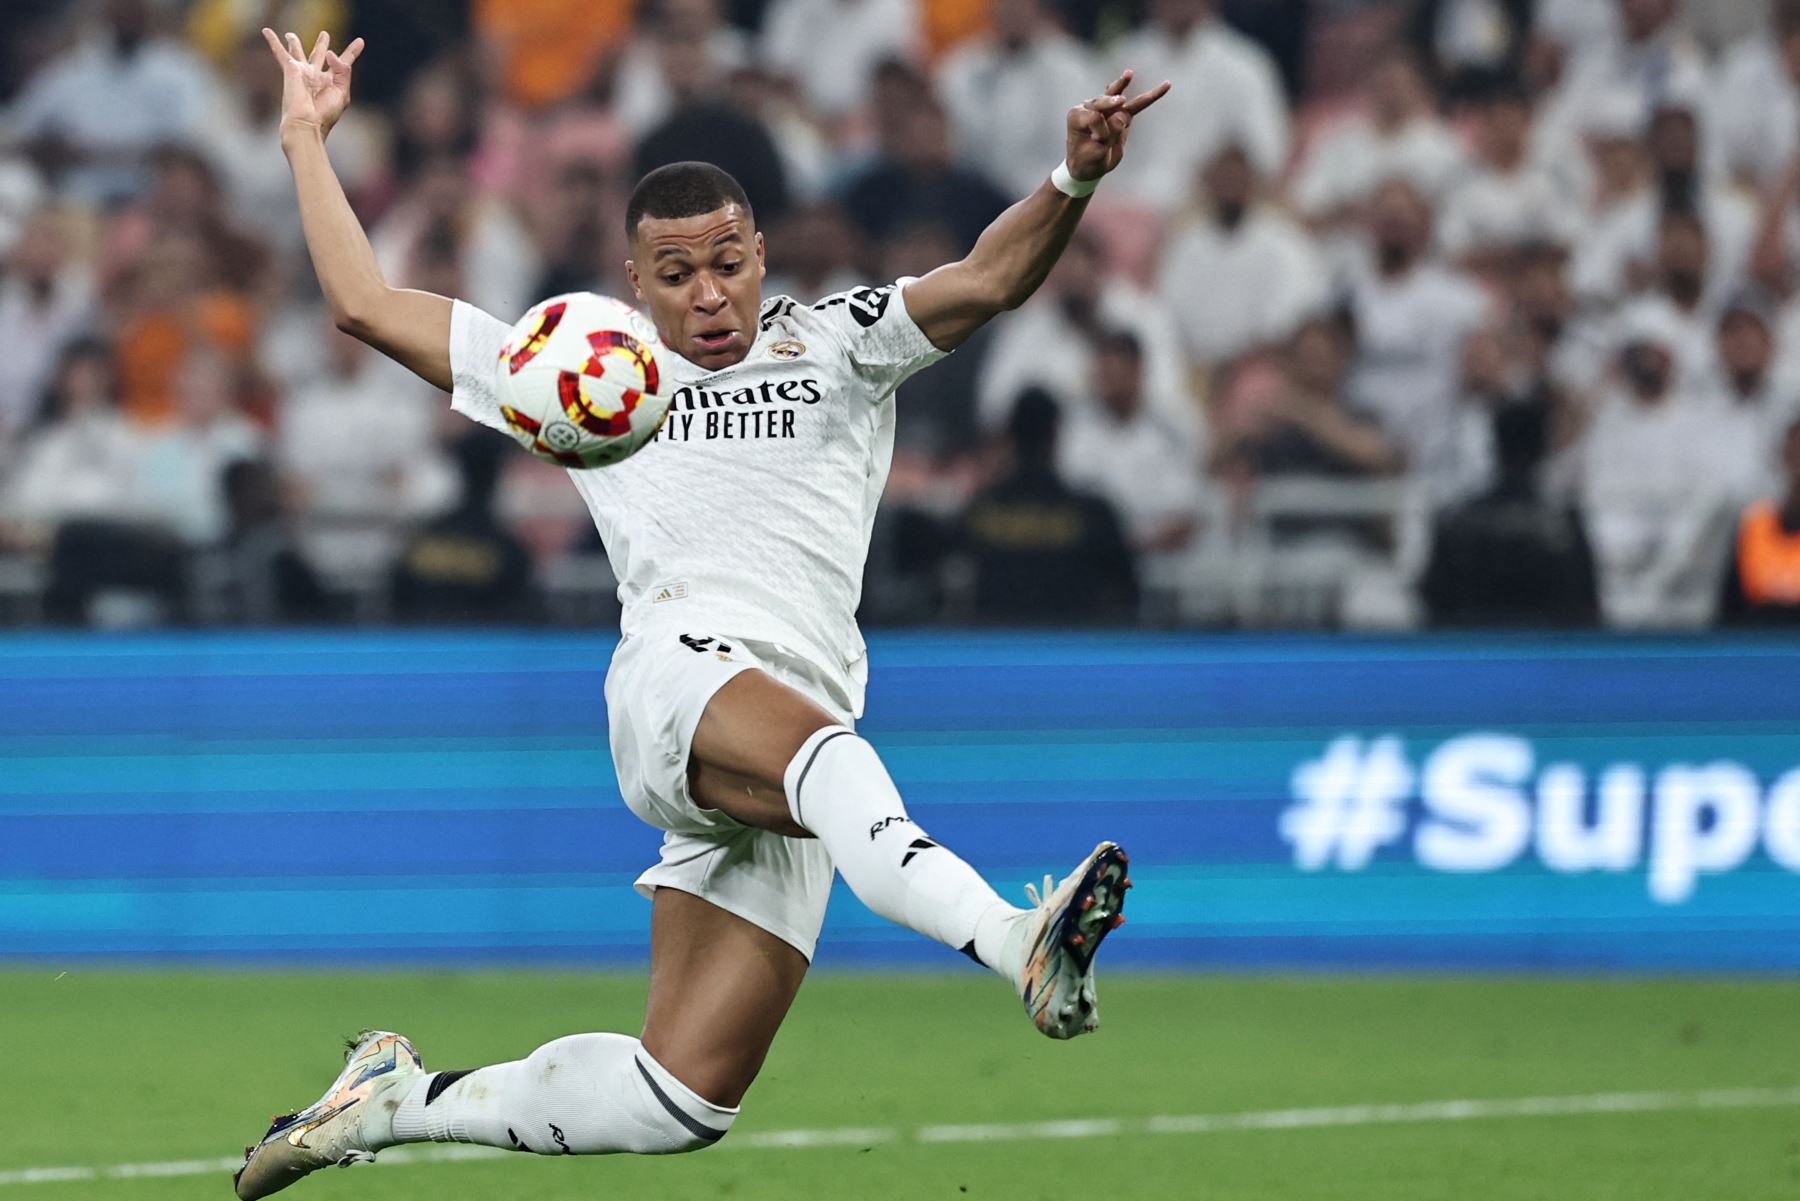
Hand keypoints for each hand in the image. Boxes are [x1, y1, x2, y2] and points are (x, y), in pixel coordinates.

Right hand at [262, 28, 362, 142]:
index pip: (343, 64)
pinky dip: (273, 42)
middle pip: (320, 56)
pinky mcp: (290, 70)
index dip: (352, 52)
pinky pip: (280, 52)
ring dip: (294, 43)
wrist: (307, 121)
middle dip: (321, 45)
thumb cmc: (325, 112)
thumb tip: (330, 53)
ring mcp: (303, 73)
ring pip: (298, 53)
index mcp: (332, 83)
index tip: (360, 41)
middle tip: (324, 34)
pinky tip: (266, 31)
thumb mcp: (342, 92)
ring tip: (290, 35)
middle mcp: (317, 77)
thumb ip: (342, 70)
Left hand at [1065, 69, 1170, 181]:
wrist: (1088, 168)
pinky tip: (1165, 86)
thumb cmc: (1087, 162)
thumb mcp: (1095, 155)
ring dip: (1124, 84)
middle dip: (1112, 102)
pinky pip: (1135, 105)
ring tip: (1129, 73)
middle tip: (1121, 101)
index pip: (1094, 116)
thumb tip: (1124, 114)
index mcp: (1077, 117)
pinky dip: (1149, 98)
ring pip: (1117, 96)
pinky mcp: (1120, 114)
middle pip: (1104, 100)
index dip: (1100, 131)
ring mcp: (1105, 109)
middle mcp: (1089, 108)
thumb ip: (1107, 135)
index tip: (1098, 142)